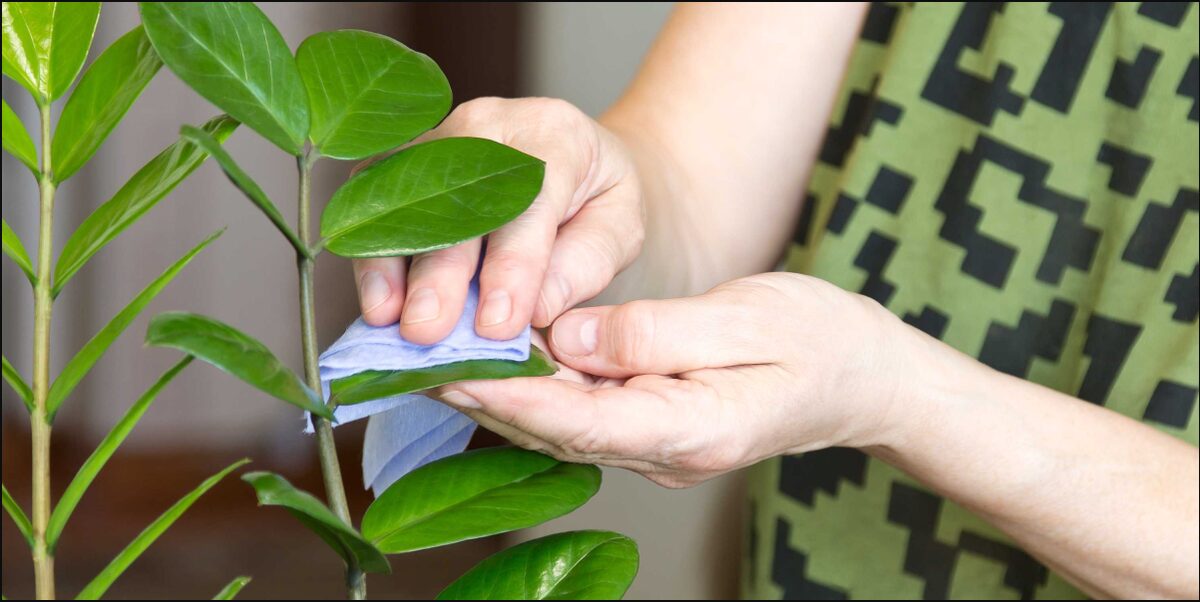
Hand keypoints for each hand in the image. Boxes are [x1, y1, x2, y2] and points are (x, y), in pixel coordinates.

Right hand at [352, 97, 644, 343]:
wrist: (578, 163)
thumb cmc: (600, 202)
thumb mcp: (620, 229)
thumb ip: (584, 264)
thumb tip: (536, 309)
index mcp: (555, 136)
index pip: (529, 201)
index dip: (512, 267)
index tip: (497, 326)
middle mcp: (489, 125)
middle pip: (455, 196)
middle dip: (440, 270)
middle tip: (428, 330)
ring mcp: (439, 137)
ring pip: (402, 195)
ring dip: (391, 260)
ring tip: (388, 319)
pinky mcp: (404, 159)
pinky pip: (374, 200)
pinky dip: (372, 252)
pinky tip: (378, 299)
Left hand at [433, 272, 926, 486]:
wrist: (866, 378)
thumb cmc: (820, 341)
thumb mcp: (751, 320)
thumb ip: (659, 333)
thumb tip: (572, 336)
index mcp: (693, 429)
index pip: (582, 420)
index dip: (511, 398)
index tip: (450, 373)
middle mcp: (665, 449)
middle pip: (556, 428)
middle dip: (481, 396)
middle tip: (409, 362)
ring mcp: (658, 443)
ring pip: (561, 422)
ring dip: (497, 392)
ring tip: (429, 355)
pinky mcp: (653, 423)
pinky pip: (582, 409)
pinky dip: (534, 384)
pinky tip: (495, 355)